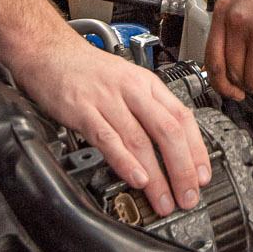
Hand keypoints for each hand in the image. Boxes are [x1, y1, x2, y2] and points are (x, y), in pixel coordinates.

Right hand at [12, 38, 211, 217]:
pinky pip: (109, 139)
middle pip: (168, 131)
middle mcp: (132, 91)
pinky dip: (125, 162)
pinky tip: (137, 179)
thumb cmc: (88, 71)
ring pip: (141, 140)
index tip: (203, 176)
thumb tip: (171, 147)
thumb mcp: (128, 82)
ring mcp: (107, 100)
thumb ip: (148, 111)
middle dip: (182, 169)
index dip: (197, 150)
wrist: (49, 51)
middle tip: (188, 196)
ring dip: (156, 176)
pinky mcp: (82, 110)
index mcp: (148, 84)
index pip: (183, 118)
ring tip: (163, 200)